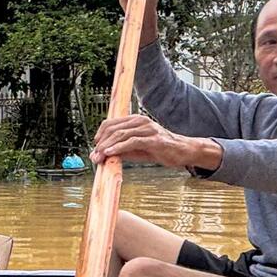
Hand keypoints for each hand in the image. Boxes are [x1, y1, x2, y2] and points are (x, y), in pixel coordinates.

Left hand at [91, 114, 216, 171]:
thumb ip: (120, 150)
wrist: (182, 151)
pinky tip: (110, 153)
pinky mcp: (154, 139)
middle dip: (101, 143)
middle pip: (113, 128)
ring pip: (121, 134)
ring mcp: (148, 129)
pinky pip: (132, 142)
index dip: (100, 134)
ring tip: (99, 156)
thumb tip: (101, 155)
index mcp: (135, 120)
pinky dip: (119, 147)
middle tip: (94, 155)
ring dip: (107, 146)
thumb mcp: (136, 149)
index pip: (111, 123)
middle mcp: (140, 121)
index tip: (95, 146)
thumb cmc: (159, 149)